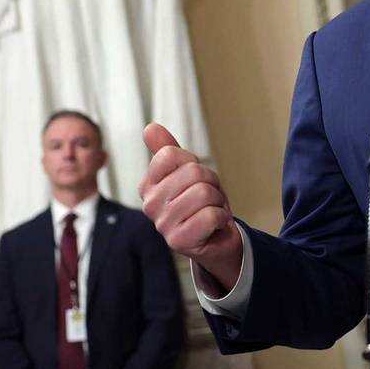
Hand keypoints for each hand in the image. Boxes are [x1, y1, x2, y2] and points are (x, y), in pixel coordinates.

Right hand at [139, 123, 243, 287]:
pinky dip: (221, 217)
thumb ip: (167, 150)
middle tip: (208, 198)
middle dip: (211, 182)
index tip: (194, 178)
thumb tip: (150, 128)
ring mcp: (162, 224)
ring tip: (210, 210)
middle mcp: (150, 204)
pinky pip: (211, 215)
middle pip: (193, 172)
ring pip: (204, 193)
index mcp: (148, 185)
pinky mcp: (179, 241)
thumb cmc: (200, 203)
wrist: (215, 239)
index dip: (193, 162)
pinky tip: (213, 225)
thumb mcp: (186, 172)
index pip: (170, 154)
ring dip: (217, 201)